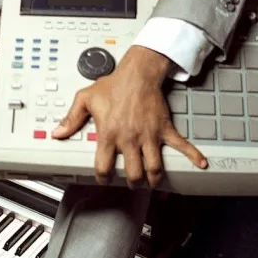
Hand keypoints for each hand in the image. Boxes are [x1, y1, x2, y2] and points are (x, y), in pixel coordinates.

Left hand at [51, 46, 207, 187]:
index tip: (104, 180)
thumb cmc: (113, 85)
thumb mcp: (86, 99)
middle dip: (133, 183)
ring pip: (154, 168)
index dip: (103, 178)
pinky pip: (181, 145)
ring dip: (154, 179)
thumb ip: (71, 119)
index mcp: (110, 134)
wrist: (138, 72)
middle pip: (133, 174)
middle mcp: (130, 139)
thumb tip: (58, 133)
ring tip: (152, 183)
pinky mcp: (164, 129)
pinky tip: (200, 164)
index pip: (104, 166)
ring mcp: (149, 136)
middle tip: (133, 184)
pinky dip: (192, 155)